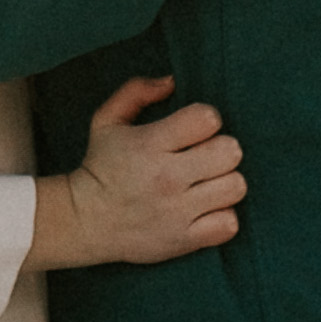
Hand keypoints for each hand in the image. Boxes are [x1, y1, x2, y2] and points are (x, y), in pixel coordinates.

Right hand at [26, 76, 245, 271]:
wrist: (85, 221)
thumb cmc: (101, 166)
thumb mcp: (106, 120)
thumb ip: (136, 91)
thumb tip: (172, 81)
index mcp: (150, 145)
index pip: (206, 119)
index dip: (206, 118)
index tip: (195, 128)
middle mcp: (167, 178)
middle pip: (229, 152)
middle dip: (223, 148)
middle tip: (207, 155)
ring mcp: (178, 212)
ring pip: (235, 187)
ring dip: (226, 181)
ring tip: (209, 181)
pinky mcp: (184, 240)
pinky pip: (228, 225)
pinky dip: (224, 215)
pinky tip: (208, 208)